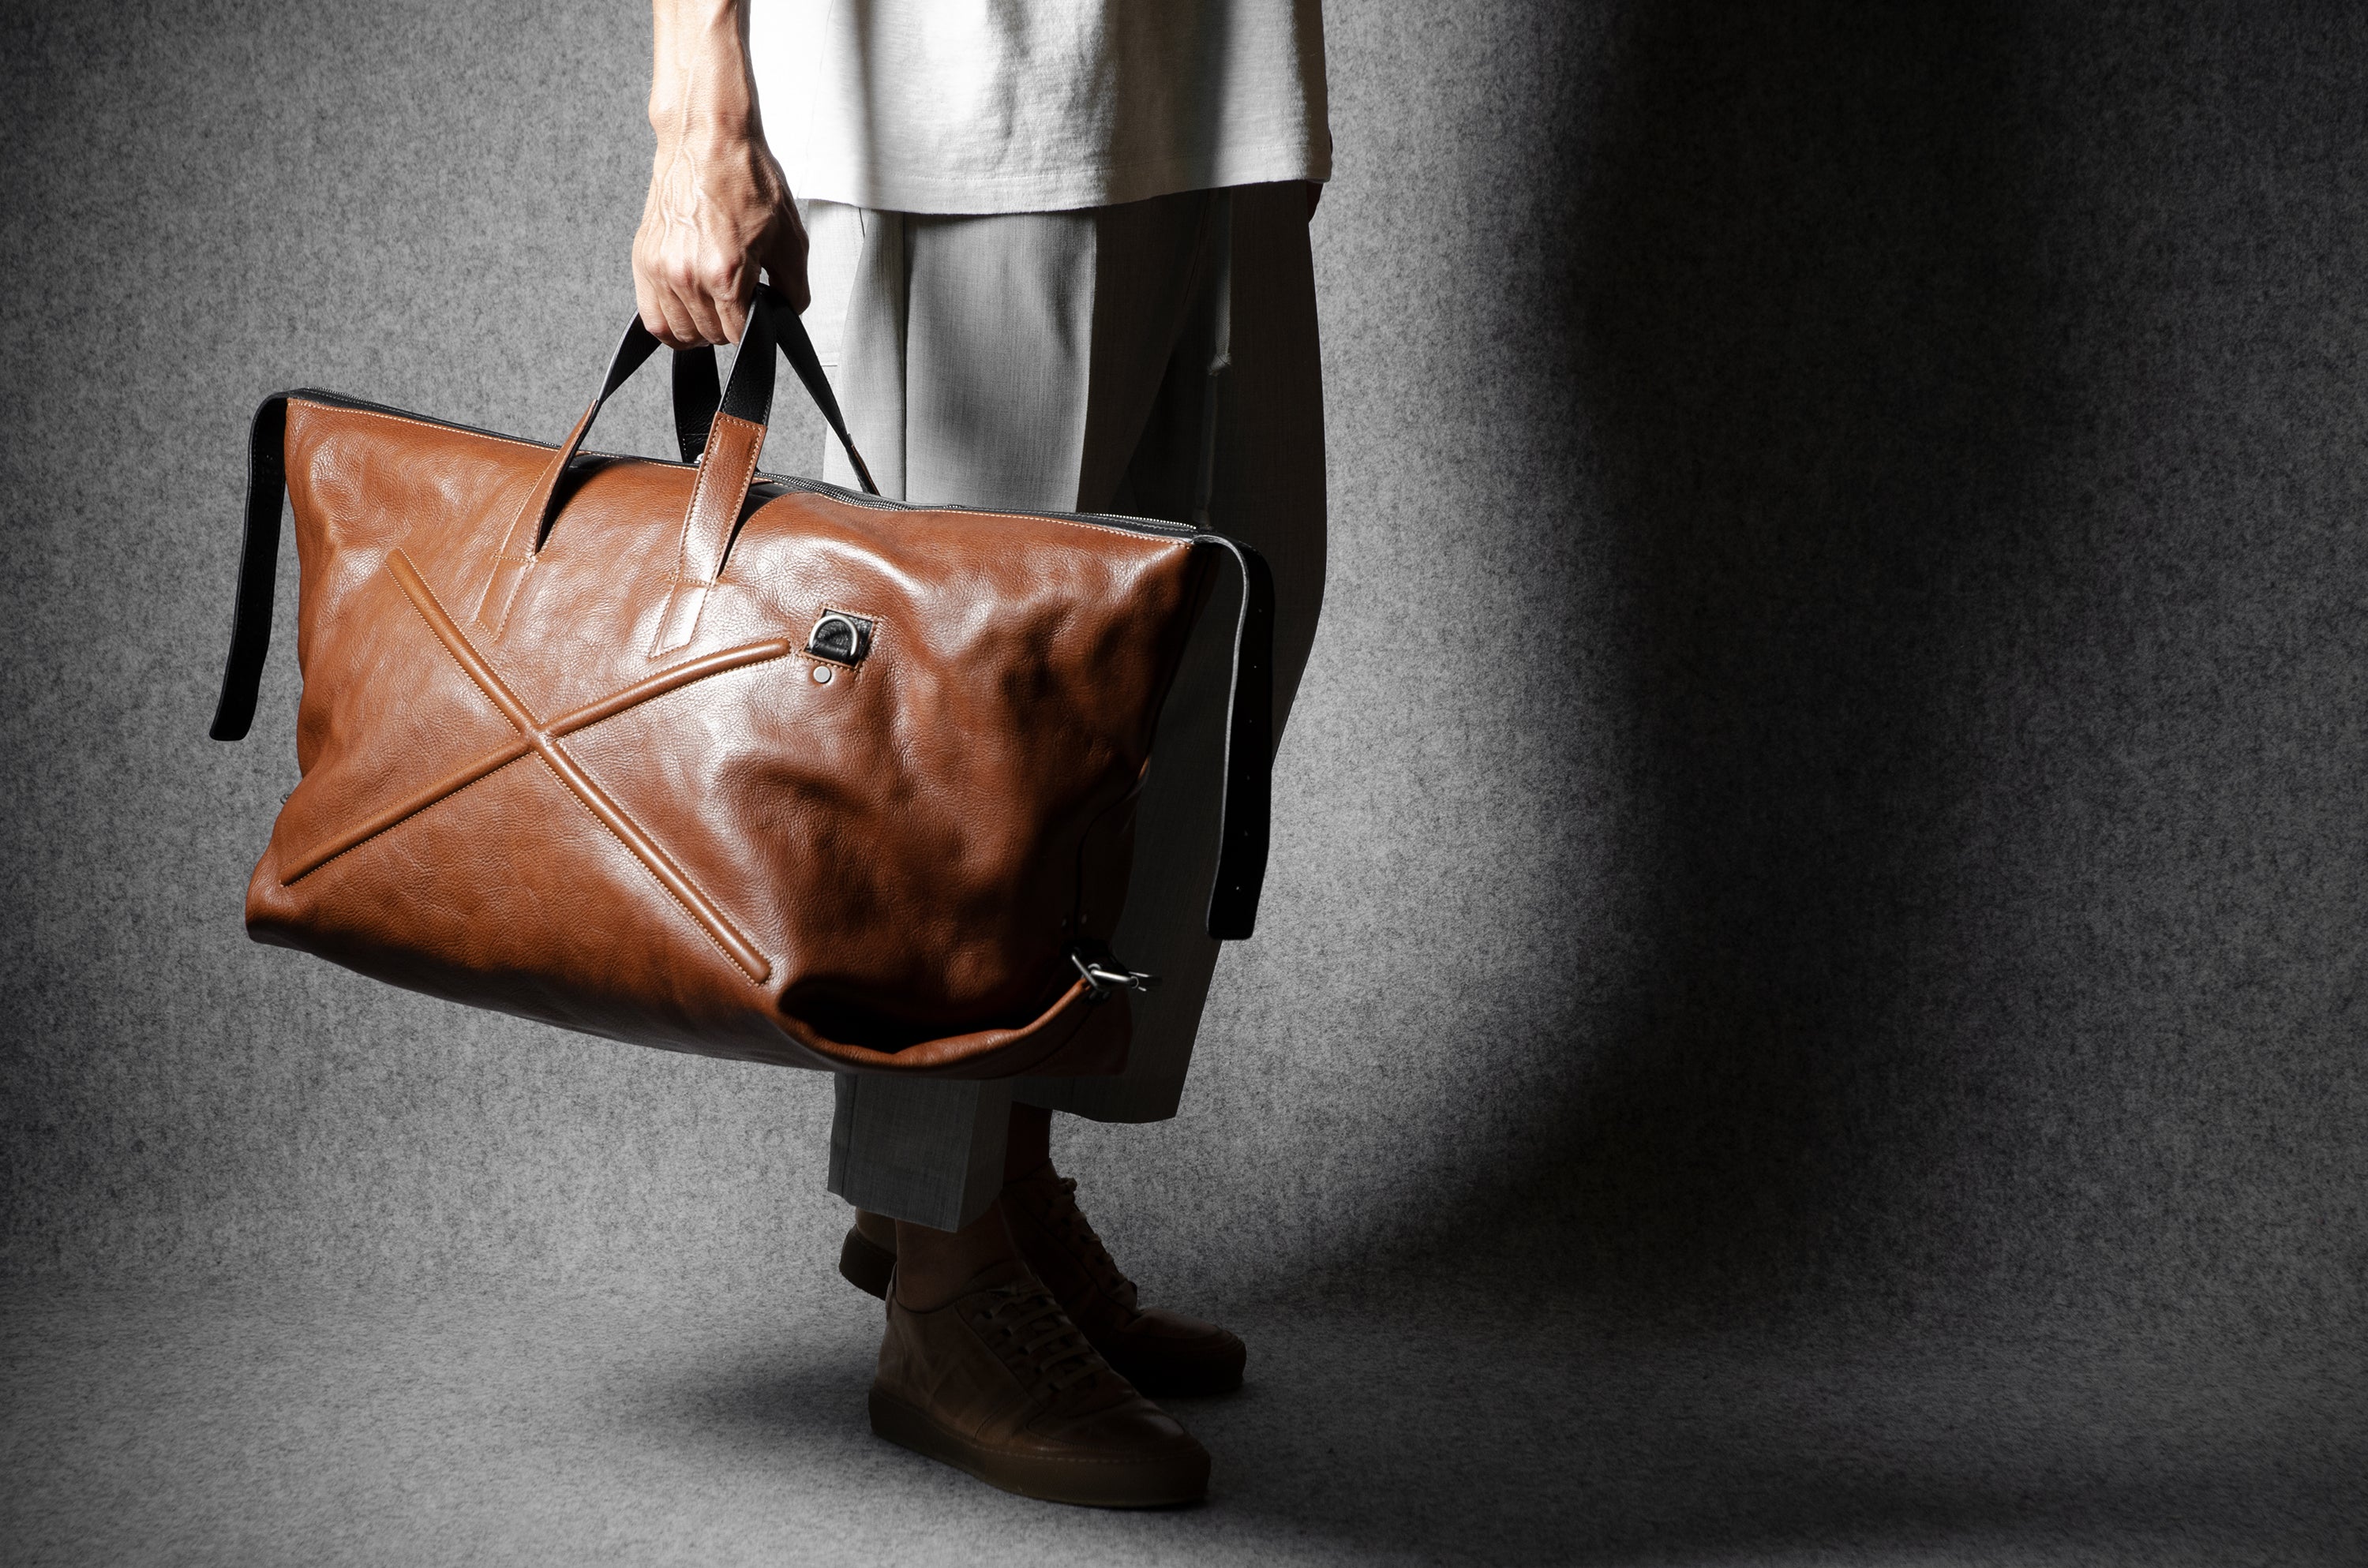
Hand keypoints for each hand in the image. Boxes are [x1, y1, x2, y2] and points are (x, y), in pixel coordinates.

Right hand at [632, 127, 809, 346]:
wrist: (708, 139)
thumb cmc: (745, 177)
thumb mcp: (790, 237)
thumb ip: (794, 287)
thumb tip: (788, 315)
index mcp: (725, 271)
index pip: (738, 335)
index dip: (752, 327)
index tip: (755, 309)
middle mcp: (687, 274)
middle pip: (708, 336)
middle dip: (728, 325)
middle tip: (737, 298)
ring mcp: (660, 268)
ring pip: (677, 333)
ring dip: (699, 327)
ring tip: (714, 304)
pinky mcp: (643, 259)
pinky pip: (650, 317)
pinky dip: (669, 323)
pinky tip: (687, 311)